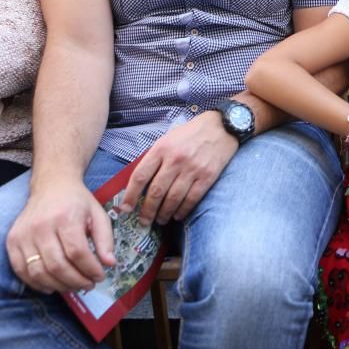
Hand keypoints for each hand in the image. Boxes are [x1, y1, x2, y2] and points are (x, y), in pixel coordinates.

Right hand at [6, 179, 114, 293]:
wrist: (51, 185)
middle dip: (76, 281)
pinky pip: (21, 270)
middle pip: (57, 265)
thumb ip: (105, 239)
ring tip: (74, 286)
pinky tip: (52, 286)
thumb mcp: (98, 214)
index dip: (90, 269)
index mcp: (65, 217)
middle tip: (88, 284)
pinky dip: (36, 283)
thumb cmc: (77, 202)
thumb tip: (110, 263)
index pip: (77, 252)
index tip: (100, 276)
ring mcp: (23, 234)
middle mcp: (41, 226)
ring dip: (59, 285)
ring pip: (38, 272)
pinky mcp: (12, 241)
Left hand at [119, 111, 237, 225]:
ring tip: (160, 220)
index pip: (140, 176)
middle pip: (156, 192)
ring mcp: (192, 169)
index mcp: (162, 148)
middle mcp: (175, 159)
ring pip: (173, 198)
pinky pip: (192, 199)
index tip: (125, 208)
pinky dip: (182, 210)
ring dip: (164, 213)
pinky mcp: (208, 176)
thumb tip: (141, 182)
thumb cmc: (192, 133)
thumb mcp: (169, 138)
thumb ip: (156, 157)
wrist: (223, 127)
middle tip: (144, 221)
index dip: (130, 195)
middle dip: (147, 210)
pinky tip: (177, 215)